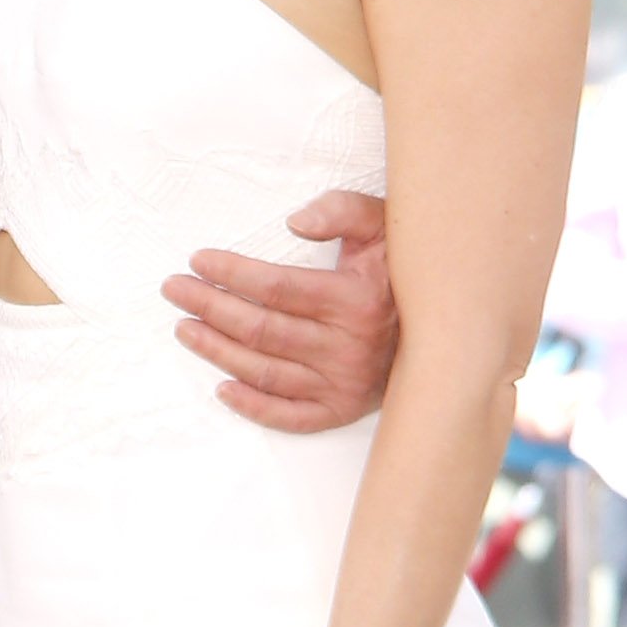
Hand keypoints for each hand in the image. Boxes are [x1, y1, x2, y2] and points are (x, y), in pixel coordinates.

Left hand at [164, 191, 395, 433]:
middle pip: (261, 329)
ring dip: (217, 351)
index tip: (198, 260)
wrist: (452, 327)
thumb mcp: (385, 226)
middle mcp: (350, 347)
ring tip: (183, 328)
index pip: (277, 287)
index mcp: (357, 300)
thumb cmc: (403, 270)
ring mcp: (345, 383)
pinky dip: (254, 407)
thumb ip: (343, 211)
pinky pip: (291, 416)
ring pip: (266, 370)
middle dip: (210, 307)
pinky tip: (222, 389)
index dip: (232, 273)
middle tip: (174, 289)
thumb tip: (295, 222)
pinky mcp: (343, 409)